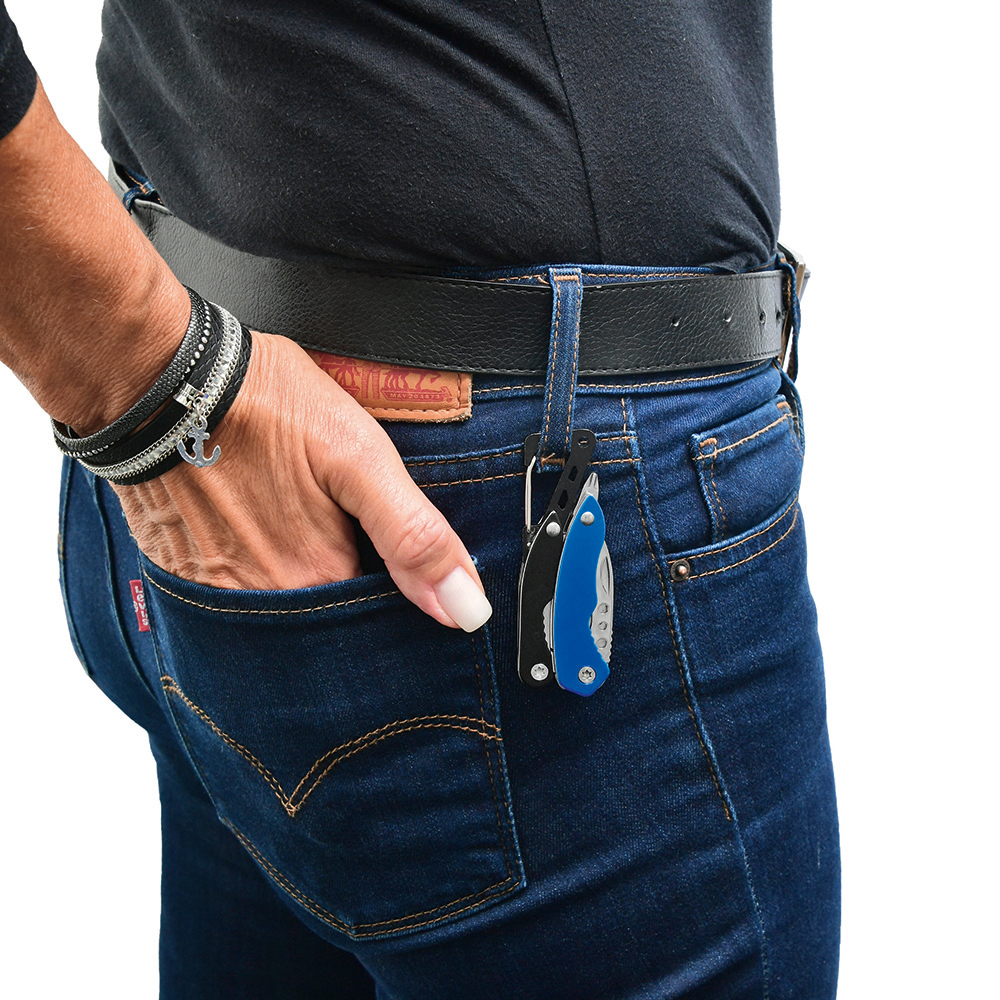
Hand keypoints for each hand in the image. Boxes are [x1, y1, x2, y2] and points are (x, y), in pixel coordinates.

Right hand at [112, 331, 491, 631]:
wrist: (157, 381)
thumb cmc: (263, 407)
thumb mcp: (359, 458)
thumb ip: (415, 536)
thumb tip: (467, 607)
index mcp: (318, 581)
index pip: (374, 622)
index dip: (393, 593)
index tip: (394, 562)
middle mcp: (266, 604)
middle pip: (327, 620)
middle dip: (346, 585)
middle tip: (341, 525)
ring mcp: (217, 594)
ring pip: (283, 608)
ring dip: (300, 577)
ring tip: (299, 520)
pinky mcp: (183, 573)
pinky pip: (236, 593)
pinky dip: (255, 567)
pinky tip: (260, 524)